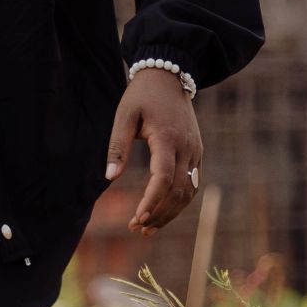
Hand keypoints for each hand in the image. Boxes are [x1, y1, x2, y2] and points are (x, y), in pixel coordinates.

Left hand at [107, 69, 205, 233]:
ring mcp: (196, 151)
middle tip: (135, 228)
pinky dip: (179, 202)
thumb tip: (109, 177)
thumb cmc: (142, 96)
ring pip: (189, 192)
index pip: (163, 178)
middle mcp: (188, 148)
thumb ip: (117, 145)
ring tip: (147, 228)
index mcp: (168, 138)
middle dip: (158, 214)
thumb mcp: (124, 116)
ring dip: (170, 213)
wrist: (170, 77)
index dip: (151, 201)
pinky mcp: (197, 153)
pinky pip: (192, 183)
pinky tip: (162, 213)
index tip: (135, 218)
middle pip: (178, 191)